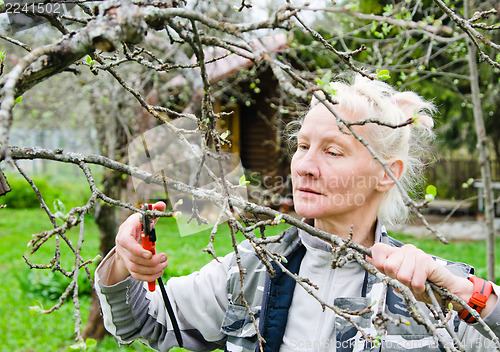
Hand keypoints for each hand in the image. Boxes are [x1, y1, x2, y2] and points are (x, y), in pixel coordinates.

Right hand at [108, 201, 168, 284]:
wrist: (127, 237)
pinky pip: (137, 276)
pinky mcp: (129, 266)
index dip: (137, 250)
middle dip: (151, 261)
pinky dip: (149, 277)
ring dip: (152, 269)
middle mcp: (122, 247)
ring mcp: (124, 258)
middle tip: (164, 257)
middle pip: (133, 259)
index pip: (126, 242)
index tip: (150, 254)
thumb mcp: (144, 217)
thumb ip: (154, 211)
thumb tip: (161, 205)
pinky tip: (159, 272)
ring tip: (164, 264)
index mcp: (125, 232)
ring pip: (135, 269)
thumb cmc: (138, 225)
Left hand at [367, 243, 497, 316]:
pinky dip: (419, 288)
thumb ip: (383, 269)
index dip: (378, 264)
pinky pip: (415, 280)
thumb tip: (366, 256)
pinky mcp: (427, 261)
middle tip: (407, 281)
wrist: (445, 291)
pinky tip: (423, 286)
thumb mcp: (398, 279)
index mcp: (395, 252)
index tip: (388, 273)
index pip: (377, 249)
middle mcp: (405, 250)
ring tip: (416, 283)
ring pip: (401, 275)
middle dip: (396, 279)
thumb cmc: (419, 285)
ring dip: (409, 286)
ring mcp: (416, 254)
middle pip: (388, 266)